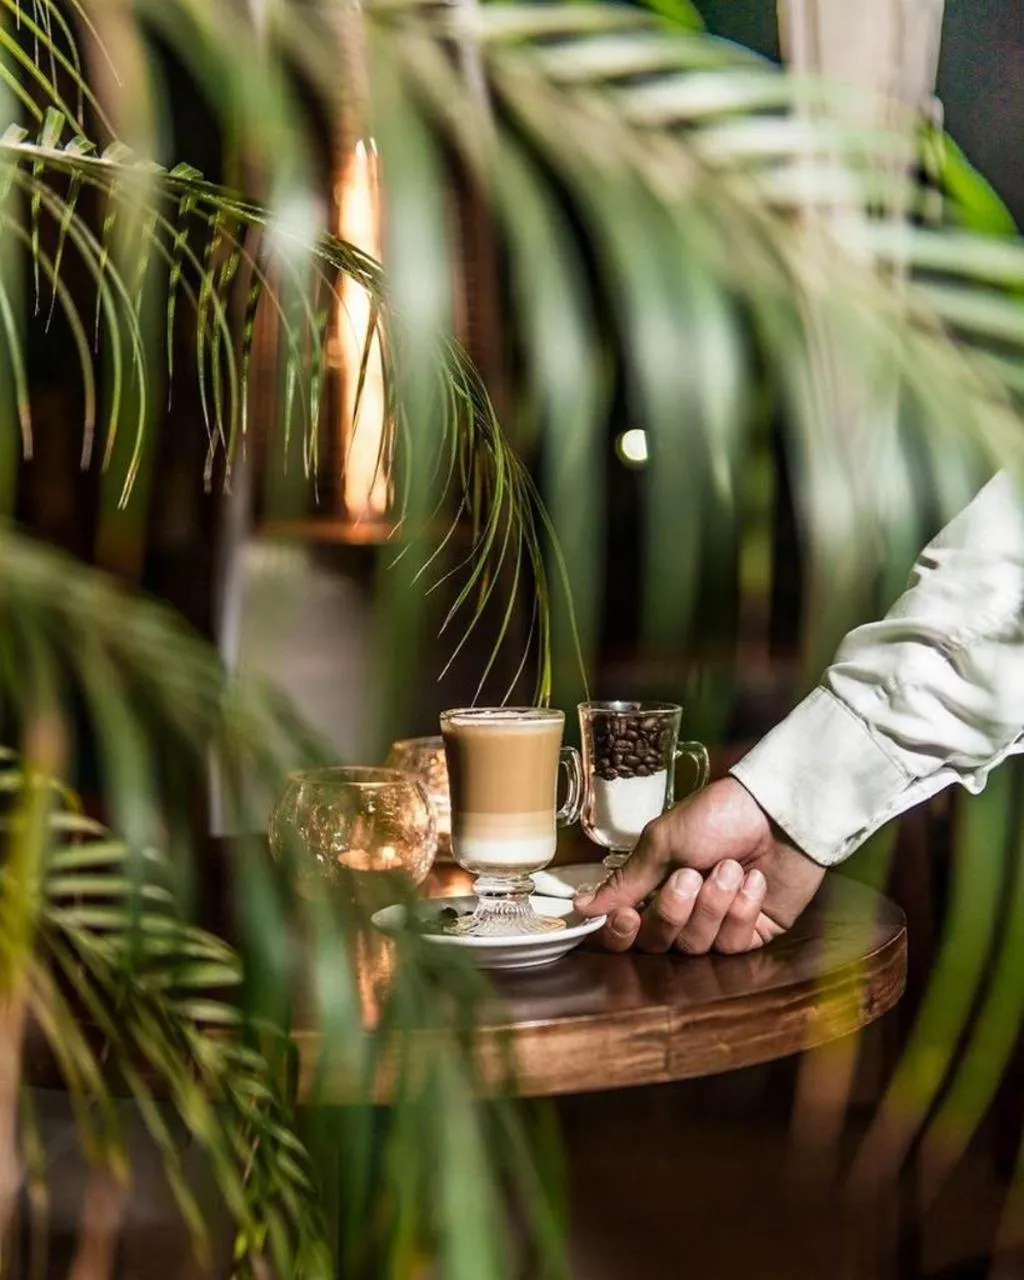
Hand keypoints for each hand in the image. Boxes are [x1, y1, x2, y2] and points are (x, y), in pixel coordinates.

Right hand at [574, 777, 825, 953]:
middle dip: (674, 910)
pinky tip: (754, 881)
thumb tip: (581, 905)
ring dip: (713, 903)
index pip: (625, 931)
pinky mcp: (753, 932)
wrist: (779, 811)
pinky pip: (734, 944)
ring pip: (697, 946)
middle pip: (658, 944)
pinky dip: (742, 911)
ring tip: (731, 867)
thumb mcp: (663, 842)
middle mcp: (682, 912)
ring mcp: (717, 924)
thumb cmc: (718, 816)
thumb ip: (626, 880)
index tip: (628, 915)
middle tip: (691, 875)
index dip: (621, 933)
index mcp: (653, 887)